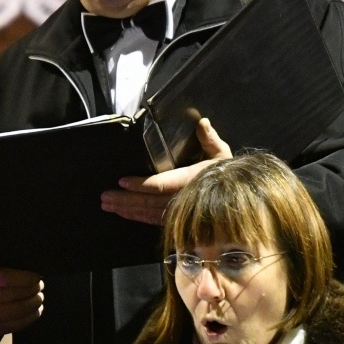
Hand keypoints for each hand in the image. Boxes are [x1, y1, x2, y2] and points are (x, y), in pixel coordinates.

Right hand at [0, 262, 43, 337]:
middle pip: (16, 295)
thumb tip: (28, 268)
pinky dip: (31, 317)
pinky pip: (17, 325)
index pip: (7, 278)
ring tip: (39, 297)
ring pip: (19, 311)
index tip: (36, 276)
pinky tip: (36, 310)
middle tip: (40, 286)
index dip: (26, 277)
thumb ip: (0, 269)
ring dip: (34, 303)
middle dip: (33, 290)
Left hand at [100, 118, 232, 224]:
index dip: (141, 185)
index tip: (122, 181)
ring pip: (148, 213)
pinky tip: (123, 213)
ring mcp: (179, 213)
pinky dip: (137, 217)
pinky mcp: (176, 221)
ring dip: (126, 209)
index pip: (162, 185)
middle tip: (104, 196)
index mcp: (191, 181)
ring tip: (107, 204)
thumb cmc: (227, 175)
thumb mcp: (222, 155)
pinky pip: (153, 221)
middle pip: (149, 202)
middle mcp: (183, 200)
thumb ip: (210, 139)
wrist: (239, 201)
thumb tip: (202, 122)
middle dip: (125, 200)